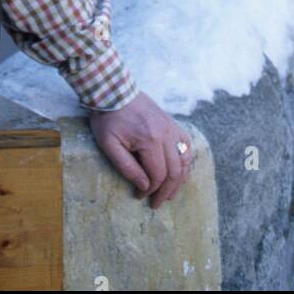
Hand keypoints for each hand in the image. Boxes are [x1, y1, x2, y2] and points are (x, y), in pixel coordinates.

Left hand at [88, 90, 192, 208]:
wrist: (113, 90)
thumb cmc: (108, 118)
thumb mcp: (109, 145)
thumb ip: (127, 167)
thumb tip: (144, 186)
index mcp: (149, 140)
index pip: (158, 175)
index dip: (150, 190)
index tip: (140, 197)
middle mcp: (165, 134)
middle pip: (174, 171)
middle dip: (166, 191)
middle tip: (157, 203)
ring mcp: (171, 127)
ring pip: (184, 160)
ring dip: (179, 180)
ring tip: (169, 193)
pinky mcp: (171, 122)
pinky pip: (186, 145)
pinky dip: (185, 161)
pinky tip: (179, 171)